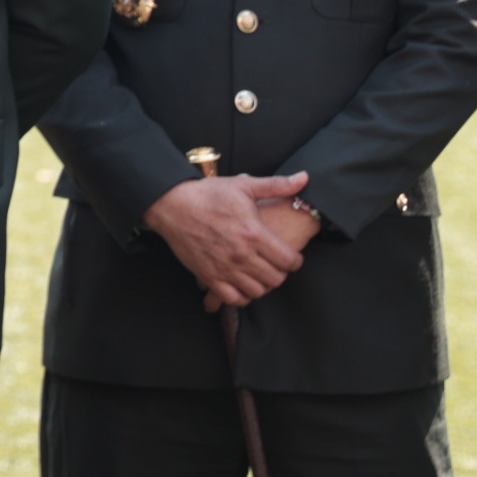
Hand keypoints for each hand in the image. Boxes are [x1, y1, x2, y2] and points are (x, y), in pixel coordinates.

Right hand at [142, 172, 311, 309]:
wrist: (171, 204)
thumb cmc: (207, 194)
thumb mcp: (243, 185)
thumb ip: (277, 185)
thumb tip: (305, 178)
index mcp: (254, 233)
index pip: (289, 261)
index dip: (295, 260)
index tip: (291, 255)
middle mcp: (241, 255)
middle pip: (276, 279)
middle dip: (280, 272)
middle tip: (274, 264)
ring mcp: (224, 268)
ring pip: (258, 291)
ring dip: (262, 284)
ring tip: (258, 272)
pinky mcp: (208, 276)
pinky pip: (234, 299)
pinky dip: (242, 295)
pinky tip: (241, 283)